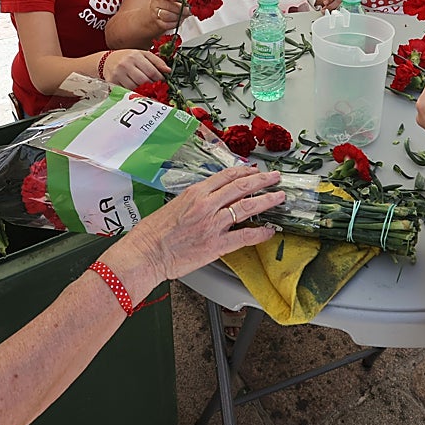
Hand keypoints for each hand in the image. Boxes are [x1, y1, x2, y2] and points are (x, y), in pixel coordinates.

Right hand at [105, 49, 169, 87]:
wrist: (107, 60)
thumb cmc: (128, 57)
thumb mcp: (143, 54)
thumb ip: (157, 61)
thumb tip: (168, 70)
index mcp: (135, 56)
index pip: (152, 71)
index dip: (159, 79)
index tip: (162, 81)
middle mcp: (126, 64)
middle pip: (144, 81)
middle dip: (151, 85)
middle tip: (154, 87)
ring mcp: (118, 74)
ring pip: (135, 87)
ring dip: (143, 90)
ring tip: (146, 88)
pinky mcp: (112, 82)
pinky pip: (126, 91)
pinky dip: (133, 92)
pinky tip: (136, 90)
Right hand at [121, 166, 283, 280]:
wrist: (145, 254)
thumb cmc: (152, 233)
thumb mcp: (174, 205)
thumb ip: (194, 200)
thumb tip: (209, 198)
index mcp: (195, 193)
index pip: (227, 176)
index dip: (244, 171)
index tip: (254, 170)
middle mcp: (206, 205)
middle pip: (242, 187)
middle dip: (262, 180)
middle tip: (275, 178)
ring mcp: (213, 225)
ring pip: (247, 207)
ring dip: (266, 200)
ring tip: (279, 197)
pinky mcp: (216, 245)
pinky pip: (244, 237)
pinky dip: (260, 233)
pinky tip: (269, 231)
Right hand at [148, 0, 185, 35]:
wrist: (163, 4)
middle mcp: (156, 1)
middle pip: (168, 6)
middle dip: (181, 9)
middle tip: (189, 9)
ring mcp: (155, 12)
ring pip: (167, 16)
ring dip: (178, 16)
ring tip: (185, 14)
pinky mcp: (158, 21)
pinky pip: (166, 25)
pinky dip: (175, 23)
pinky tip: (180, 19)